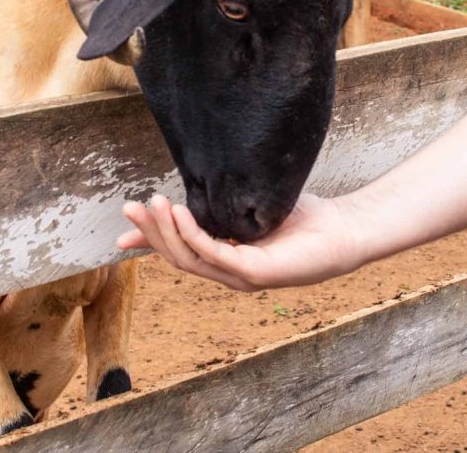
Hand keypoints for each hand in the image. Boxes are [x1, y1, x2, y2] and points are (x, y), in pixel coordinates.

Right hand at [117, 193, 364, 289]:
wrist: (343, 230)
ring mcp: (241, 276)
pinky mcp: (256, 273)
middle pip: (177, 257)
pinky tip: (181, 213)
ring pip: (190, 259)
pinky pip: (215, 254)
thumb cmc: (301, 218)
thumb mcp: (250, 207)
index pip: (179, 253)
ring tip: (153, 204)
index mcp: (226, 258)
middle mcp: (229, 272)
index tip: (123, 228)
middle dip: (151, 232)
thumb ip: (221, 205)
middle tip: (132, 205)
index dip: (149, 242)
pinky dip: (194, 235)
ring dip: (167, 232)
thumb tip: (192, 189)